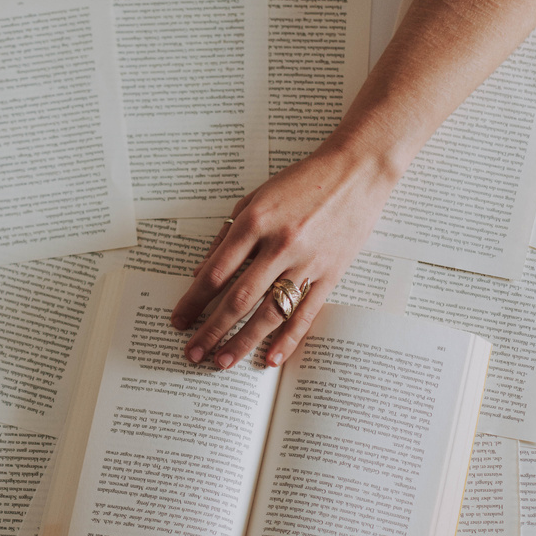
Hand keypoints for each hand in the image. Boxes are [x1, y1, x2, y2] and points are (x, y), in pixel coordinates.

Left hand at [170, 144, 394, 368]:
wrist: (356, 171)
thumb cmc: (302, 182)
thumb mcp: (256, 198)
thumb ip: (228, 235)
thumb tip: (201, 273)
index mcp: (255, 222)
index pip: (216, 272)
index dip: (193, 301)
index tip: (179, 320)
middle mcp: (279, 244)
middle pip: (237, 299)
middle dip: (211, 330)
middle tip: (193, 353)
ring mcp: (307, 262)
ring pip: (269, 313)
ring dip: (243, 341)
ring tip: (222, 363)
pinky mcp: (330, 274)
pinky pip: (306, 314)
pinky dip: (287, 339)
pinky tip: (270, 359)